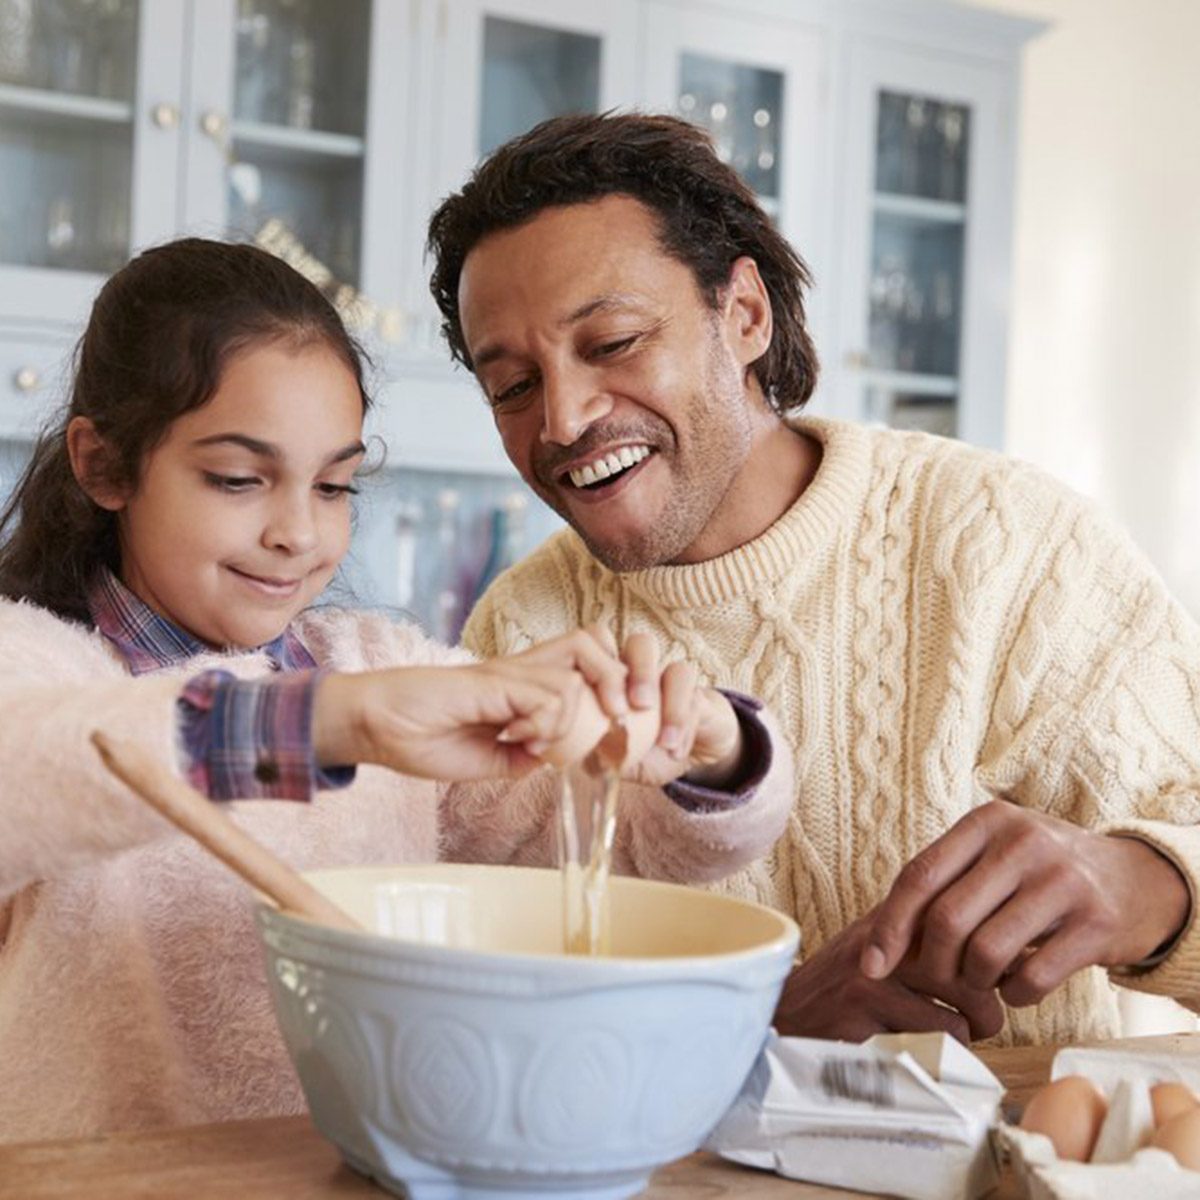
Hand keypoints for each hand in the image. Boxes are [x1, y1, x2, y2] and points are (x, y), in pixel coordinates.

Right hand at [312, 639, 626, 780]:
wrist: (376, 727)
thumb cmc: (424, 739)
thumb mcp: (491, 760)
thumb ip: (527, 756)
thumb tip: (561, 759)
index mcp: (524, 684)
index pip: (586, 661)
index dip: (608, 686)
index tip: (606, 733)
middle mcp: (522, 670)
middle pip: (594, 643)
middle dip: (617, 684)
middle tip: (608, 725)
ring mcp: (507, 672)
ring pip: (576, 678)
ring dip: (569, 721)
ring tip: (535, 742)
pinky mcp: (492, 681)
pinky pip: (547, 697)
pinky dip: (544, 726)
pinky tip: (516, 740)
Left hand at [496, 627, 741, 786]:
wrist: (686, 756)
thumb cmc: (639, 749)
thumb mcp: (608, 753)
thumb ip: (583, 747)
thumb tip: (549, 753)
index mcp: (616, 675)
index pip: (602, 643)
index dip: (593, 659)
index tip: (583, 699)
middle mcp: (646, 672)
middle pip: (641, 643)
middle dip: (636, 672)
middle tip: (633, 706)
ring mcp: (675, 684)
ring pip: (677, 667)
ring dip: (669, 701)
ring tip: (660, 736)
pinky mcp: (702, 701)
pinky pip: (698, 701)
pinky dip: (685, 726)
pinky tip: (674, 749)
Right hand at [773, 912, 1003, 1042]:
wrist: (786, 1013)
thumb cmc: (846, 986)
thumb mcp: (883, 946)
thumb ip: (928, 938)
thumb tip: (1007, 942)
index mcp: (896, 913)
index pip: (966, 914)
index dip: (994, 944)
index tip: (1000, 968)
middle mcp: (887, 932)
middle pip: (975, 953)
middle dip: (992, 988)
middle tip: (987, 1009)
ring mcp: (877, 968)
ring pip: (968, 995)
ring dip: (979, 1024)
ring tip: (968, 1030)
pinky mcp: (870, 1008)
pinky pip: (944, 1031)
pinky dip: (950, 1047)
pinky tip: (931, 1048)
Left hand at [860, 800, 1190, 1007]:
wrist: (1134, 880)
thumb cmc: (1039, 872)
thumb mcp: (993, 854)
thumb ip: (943, 882)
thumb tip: (876, 941)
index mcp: (987, 821)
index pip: (920, 875)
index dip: (889, 926)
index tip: (870, 966)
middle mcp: (1024, 841)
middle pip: (947, 918)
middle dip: (932, 962)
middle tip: (938, 980)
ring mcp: (1063, 880)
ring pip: (986, 951)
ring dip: (974, 981)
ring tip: (980, 981)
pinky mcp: (1096, 922)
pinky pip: (1032, 977)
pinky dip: (1014, 995)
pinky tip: (1016, 989)